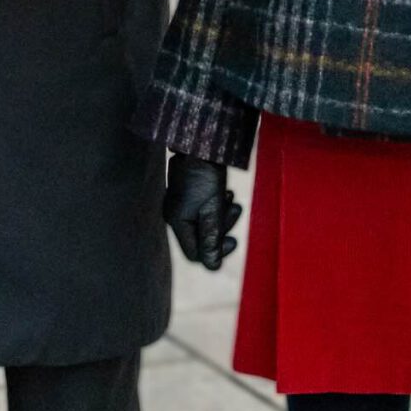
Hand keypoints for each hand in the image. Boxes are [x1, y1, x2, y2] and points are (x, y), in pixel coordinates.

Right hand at [163, 153, 241, 270]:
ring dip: (222, 216)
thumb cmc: (205, 174)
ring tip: (232, 200)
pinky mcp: (187, 195)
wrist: (200, 143)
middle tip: (235, 211)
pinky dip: (216, 206)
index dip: (216, 252)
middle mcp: (175, 215)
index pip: (195, 253)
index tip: (234, 240)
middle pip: (201, 238)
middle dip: (222, 228)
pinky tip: (225, 194)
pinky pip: (203, 210)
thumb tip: (213, 267)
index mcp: (177, 221)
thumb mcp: (212, 209)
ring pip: (204, 223)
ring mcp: (180, 205)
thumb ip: (212, 238)